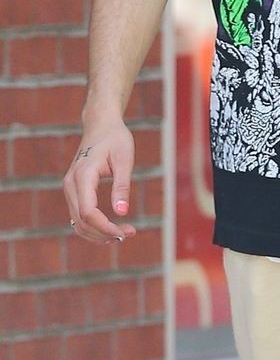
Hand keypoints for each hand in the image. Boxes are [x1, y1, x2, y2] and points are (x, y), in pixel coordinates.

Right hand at [63, 116, 136, 244]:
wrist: (100, 126)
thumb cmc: (115, 139)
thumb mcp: (124, 160)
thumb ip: (122, 186)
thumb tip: (122, 212)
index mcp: (83, 176)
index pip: (88, 213)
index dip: (106, 227)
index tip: (126, 232)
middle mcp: (71, 184)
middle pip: (81, 222)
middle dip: (105, 233)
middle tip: (130, 233)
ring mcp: (69, 188)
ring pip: (77, 223)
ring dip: (98, 233)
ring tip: (123, 233)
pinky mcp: (73, 191)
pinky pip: (78, 216)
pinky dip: (92, 227)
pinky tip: (111, 228)